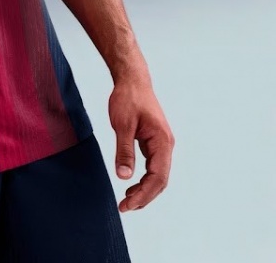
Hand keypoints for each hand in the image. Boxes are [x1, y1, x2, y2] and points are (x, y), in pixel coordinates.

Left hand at [108, 72, 174, 211]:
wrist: (132, 80)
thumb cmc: (128, 98)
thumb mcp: (122, 125)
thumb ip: (124, 150)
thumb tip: (124, 177)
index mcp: (162, 142)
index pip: (158, 177)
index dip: (143, 194)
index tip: (127, 204)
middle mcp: (166, 145)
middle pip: (160, 181)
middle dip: (144, 197)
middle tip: (124, 207)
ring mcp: (161, 144)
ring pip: (157, 175)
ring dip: (144, 190)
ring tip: (127, 201)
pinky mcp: (153, 142)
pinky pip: (152, 167)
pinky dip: (143, 178)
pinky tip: (131, 184)